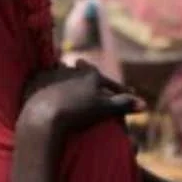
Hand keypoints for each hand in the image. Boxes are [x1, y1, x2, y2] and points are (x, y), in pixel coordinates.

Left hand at [20, 62, 143, 134]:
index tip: (123, 92)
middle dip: (87, 71)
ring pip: (62, 71)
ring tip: (65, 74)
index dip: (116, 88)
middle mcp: (72, 70)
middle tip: (85, 66)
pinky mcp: (35, 81)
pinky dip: (45, 81)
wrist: (44, 116)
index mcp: (91, 75)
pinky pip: (42, 78)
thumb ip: (123, 104)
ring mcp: (53, 74)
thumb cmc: (78, 113)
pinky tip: (44, 83)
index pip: (107, 80)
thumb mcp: (104, 109)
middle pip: (83, 70)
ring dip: (65, 73)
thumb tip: (145, 105)